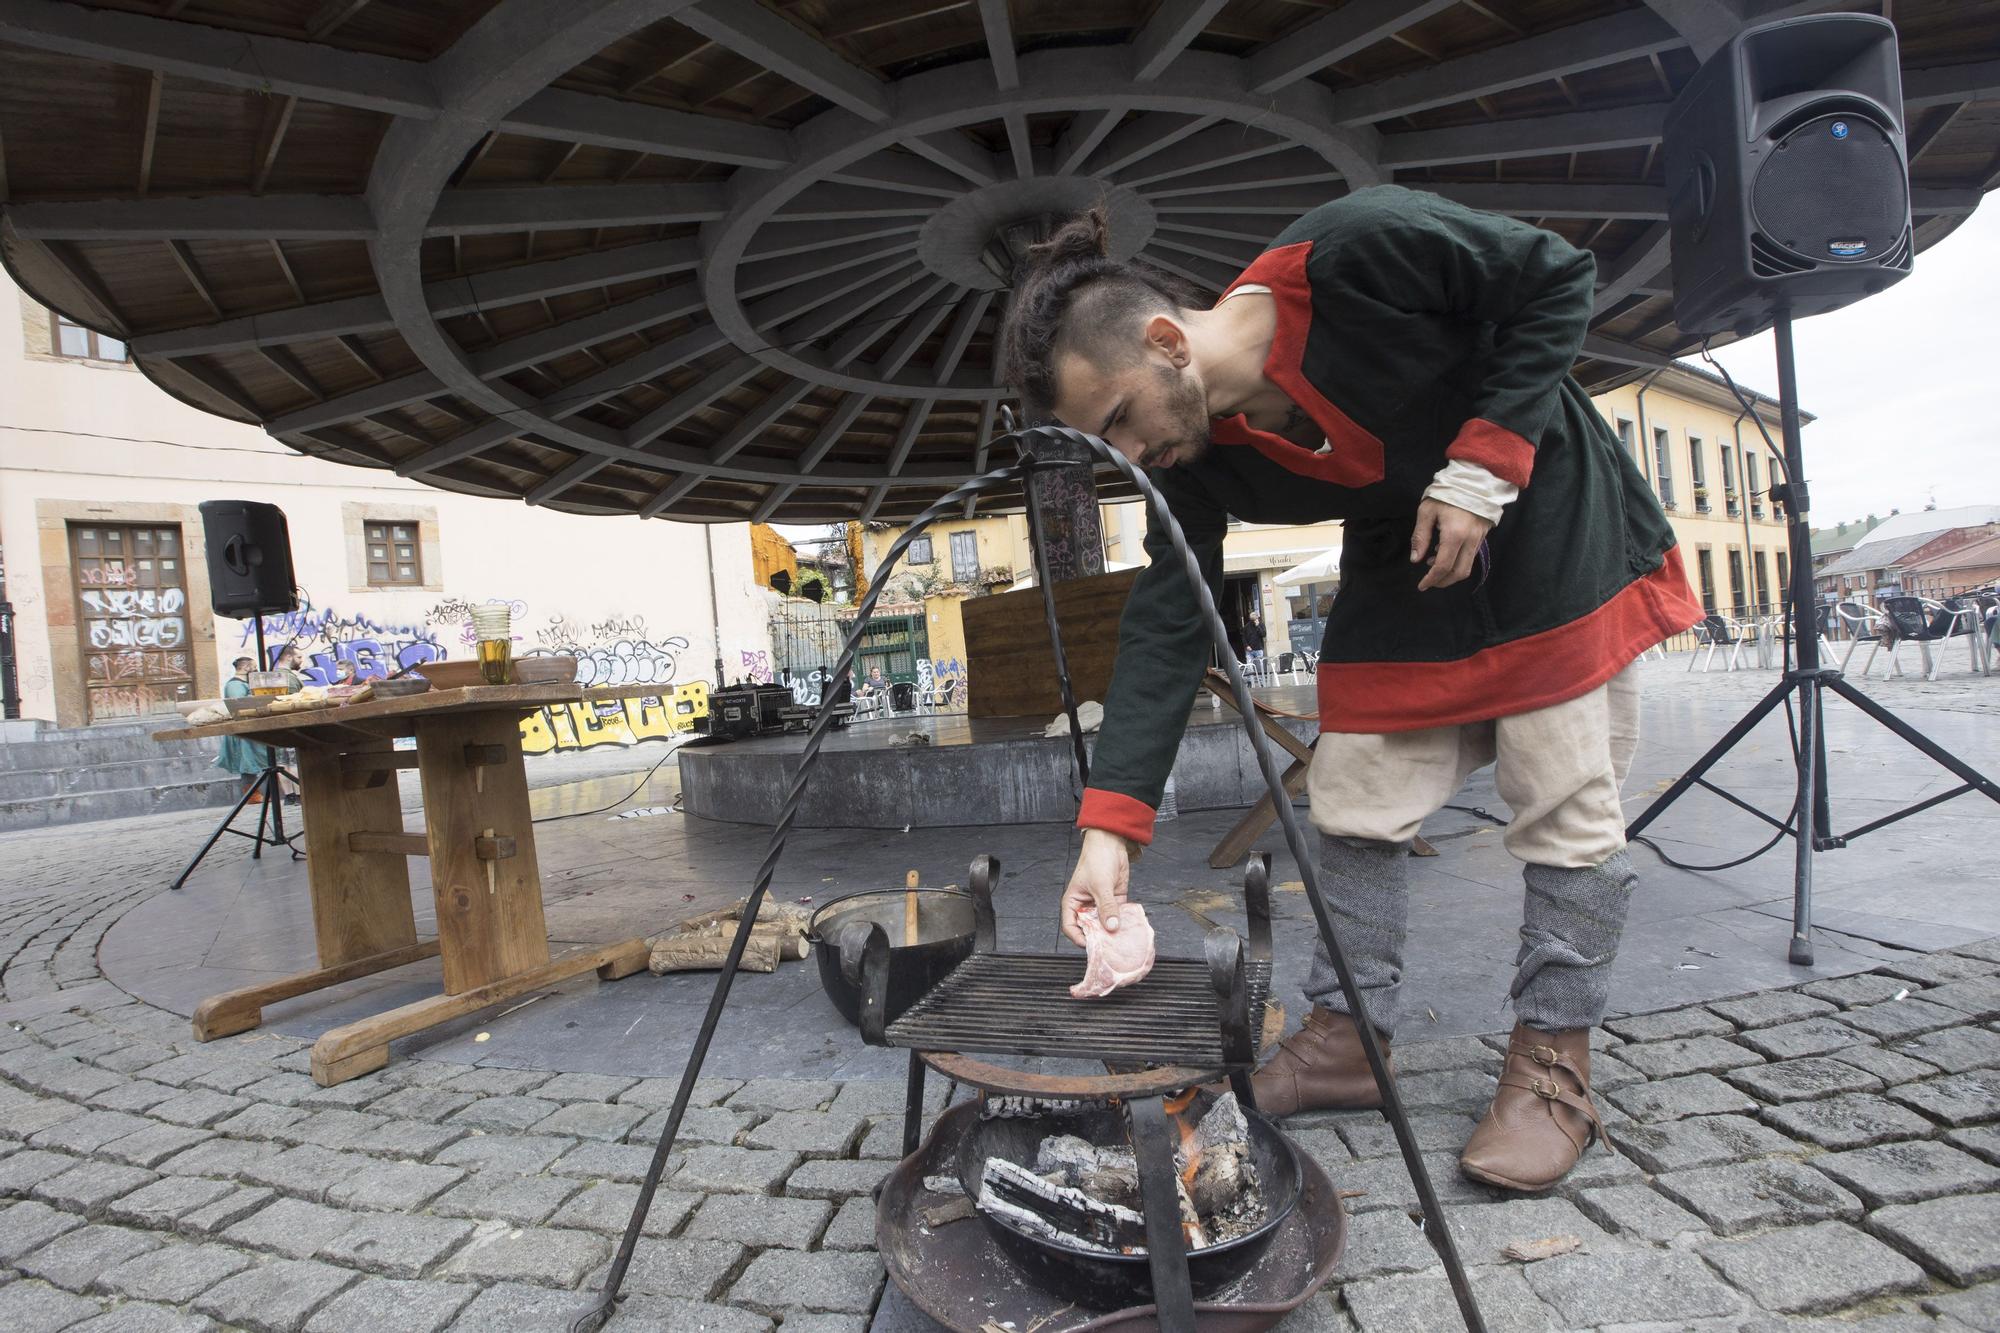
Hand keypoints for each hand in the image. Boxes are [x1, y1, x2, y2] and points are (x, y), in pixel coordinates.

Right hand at [1062, 828, 1134, 946]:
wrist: (1112, 843)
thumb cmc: (1097, 860)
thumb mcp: (1101, 885)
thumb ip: (1107, 907)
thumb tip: (1112, 927)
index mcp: (1074, 903)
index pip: (1071, 927)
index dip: (1079, 938)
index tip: (1092, 944)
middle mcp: (1086, 907)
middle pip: (1089, 929)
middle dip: (1099, 938)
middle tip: (1109, 946)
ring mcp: (1101, 905)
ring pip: (1105, 925)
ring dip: (1113, 932)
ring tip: (1121, 941)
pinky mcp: (1115, 902)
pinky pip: (1118, 917)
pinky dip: (1123, 923)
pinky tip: (1130, 929)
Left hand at [1410, 498, 1493, 591]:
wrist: (1475, 479)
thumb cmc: (1447, 493)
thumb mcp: (1427, 511)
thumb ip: (1420, 536)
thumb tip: (1415, 559)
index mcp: (1454, 535)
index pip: (1443, 566)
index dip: (1431, 579)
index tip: (1421, 585)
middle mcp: (1470, 541)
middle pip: (1459, 573)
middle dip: (1443, 582)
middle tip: (1429, 581)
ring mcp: (1479, 539)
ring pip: (1467, 567)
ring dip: (1450, 572)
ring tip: (1433, 564)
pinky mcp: (1482, 536)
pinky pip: (1471, 556)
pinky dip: (1458, 562)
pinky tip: (1444, 552)